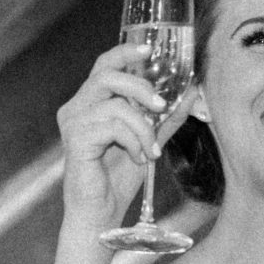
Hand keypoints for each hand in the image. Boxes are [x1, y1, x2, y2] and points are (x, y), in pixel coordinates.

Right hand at [58, 40, 179, 230]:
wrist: (101, 214)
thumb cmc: (118, 179)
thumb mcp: (148, 141)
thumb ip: (165, 118)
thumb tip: (191, 93)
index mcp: (90, 102)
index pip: (104, 64)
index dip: (126, 51)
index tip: (150, 49)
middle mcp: (76, 107)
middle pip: (108, 74)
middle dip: (141, 86)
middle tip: (161, 106)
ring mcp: (73, 122)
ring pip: (116, 104)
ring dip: (143, 126)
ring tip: (150, 148)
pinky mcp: (76, 139)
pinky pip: (114, 126)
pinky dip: (134, 141)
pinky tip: (138, 158)